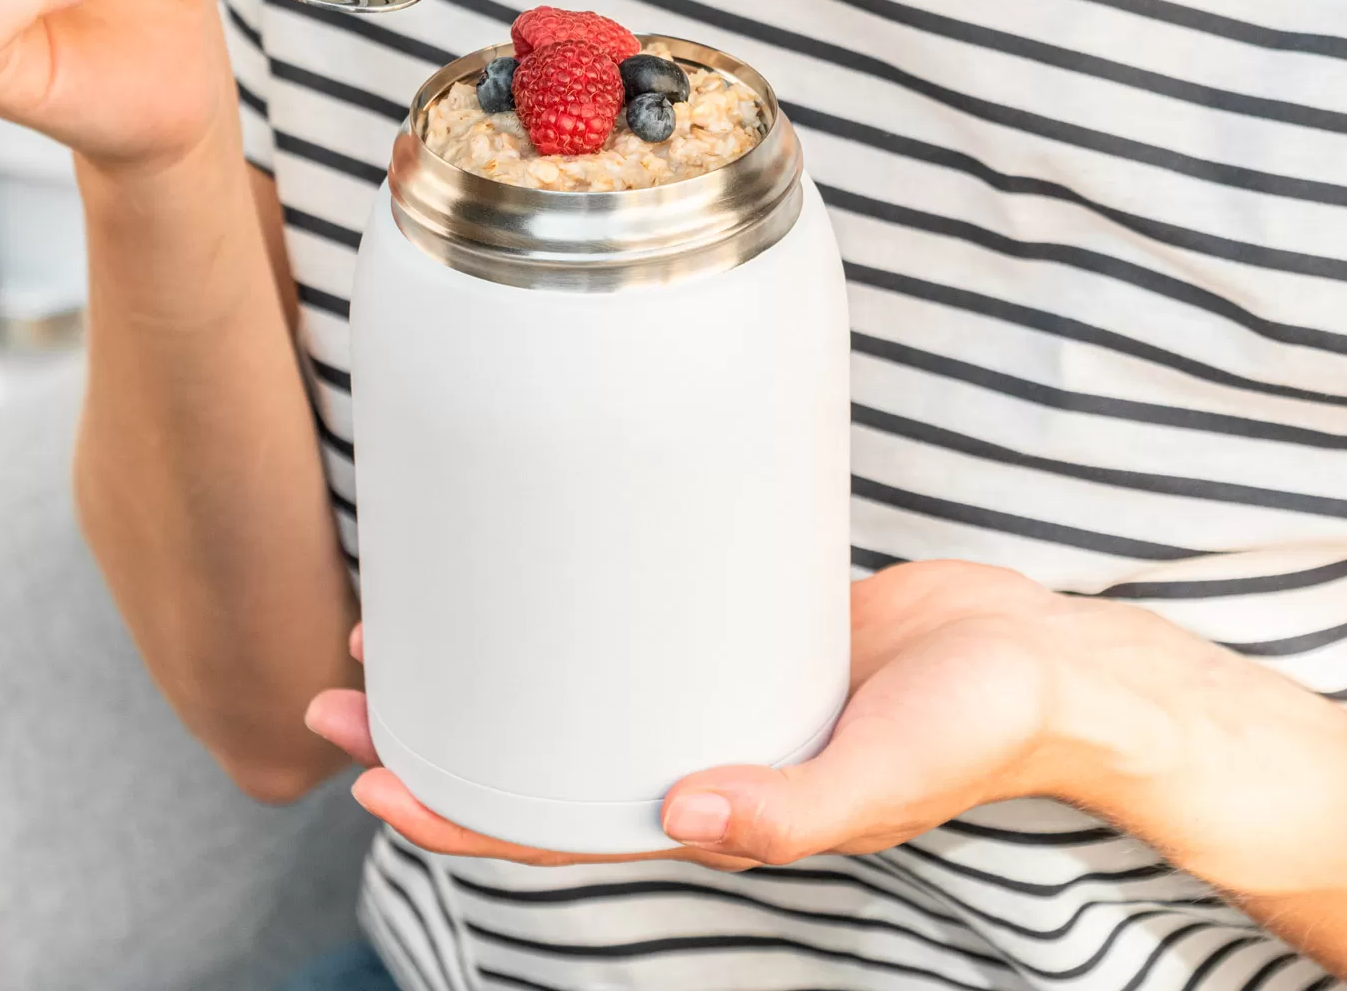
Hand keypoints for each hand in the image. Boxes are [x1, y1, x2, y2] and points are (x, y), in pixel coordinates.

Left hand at [307, 560, 1346, 901]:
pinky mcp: (736, 613)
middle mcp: (700, 742)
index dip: (462, 806)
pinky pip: (632, 616)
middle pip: (540, 748)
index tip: (368, 771)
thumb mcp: (895, 768)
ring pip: (574, 682)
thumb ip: (798, 808)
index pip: (560, 822)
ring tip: (412, 621)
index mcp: (721, 803)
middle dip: (442, 725)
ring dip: (493, 659)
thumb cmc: (982, 724)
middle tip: (345, 679)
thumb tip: (686, 818)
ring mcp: (713, 676)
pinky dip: (570, 604)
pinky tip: (533, 567)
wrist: (1045, 656)